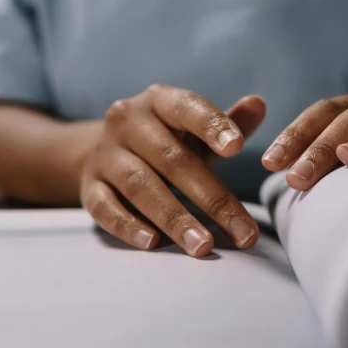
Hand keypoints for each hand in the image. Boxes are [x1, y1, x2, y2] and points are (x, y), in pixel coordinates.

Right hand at [80, 85, 265, 256]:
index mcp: (158, 101)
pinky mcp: (89, 187)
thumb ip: (226, 121)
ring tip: (203, 246)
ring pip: (141, 186)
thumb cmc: (162, 141)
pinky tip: (153, 244)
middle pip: (172, 160)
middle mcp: (127, 122)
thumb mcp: (192, 129)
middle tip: (242, 232)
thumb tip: (259, 104)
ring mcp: (105, 155)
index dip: (212, 125)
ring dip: (174, 218)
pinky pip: (105, 207)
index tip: (239, 148)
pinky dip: (128, 226)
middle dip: (211, 198)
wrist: (101, 152)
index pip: (186, 108)